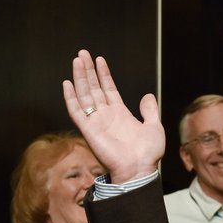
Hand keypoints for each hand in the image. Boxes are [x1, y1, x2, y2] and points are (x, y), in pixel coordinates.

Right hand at [62, 49, 164, 182]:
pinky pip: (76, 111)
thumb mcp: (154, 127)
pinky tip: (67, 84)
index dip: (103, 74)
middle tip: (82, 53)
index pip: (108, 89)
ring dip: (80, 78)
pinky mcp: (88, 129)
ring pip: (84, 95)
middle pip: (94, 88)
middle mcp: (106, 115)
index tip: (99, 60)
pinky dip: (71, 98)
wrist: (139, 169)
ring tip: (77, 60)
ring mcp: (96, 121)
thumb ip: (150, 111)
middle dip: (88, 70)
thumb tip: (148, 96)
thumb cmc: (148, 153)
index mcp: (120, 113)